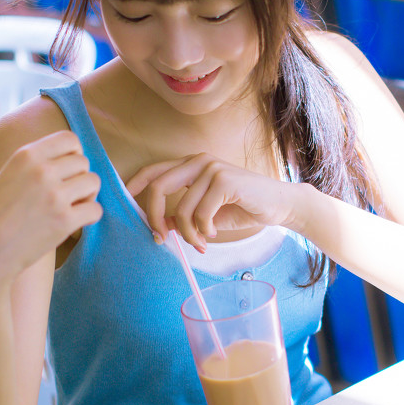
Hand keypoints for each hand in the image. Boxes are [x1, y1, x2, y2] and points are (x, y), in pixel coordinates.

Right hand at [0, 131, 102, 288]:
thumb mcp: (2, 177)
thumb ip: (27, 164)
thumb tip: (54, 156)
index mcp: (26, 156)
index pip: (69, 139)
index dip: (74, 152)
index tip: (69, 167)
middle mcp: (42, 171)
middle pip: (83, 161)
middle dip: (79, 177)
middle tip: (69, 193)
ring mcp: (55, 196)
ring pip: (94, 182)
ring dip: (88, 195)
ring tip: (74, 206)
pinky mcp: (65, 221)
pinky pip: (96, 209)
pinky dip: (90, 217)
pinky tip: (77, 223)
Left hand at [126, 155, 294, 251]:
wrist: (279, 205)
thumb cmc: (242, 207)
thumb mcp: (206, 214)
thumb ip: (181, 215)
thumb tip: (157, 225)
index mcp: (191, 164)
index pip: (154, 171)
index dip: (134, 184)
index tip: (124, 201)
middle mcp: (199, 161)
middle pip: (158, 187)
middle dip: (152, 217)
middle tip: (160, 238)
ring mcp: (212, 168)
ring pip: (180, 209)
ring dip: (187, 234)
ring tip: (199, 243)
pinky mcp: (225, 180)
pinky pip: (200, 214)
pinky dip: (203, 231)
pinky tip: (213, 234)